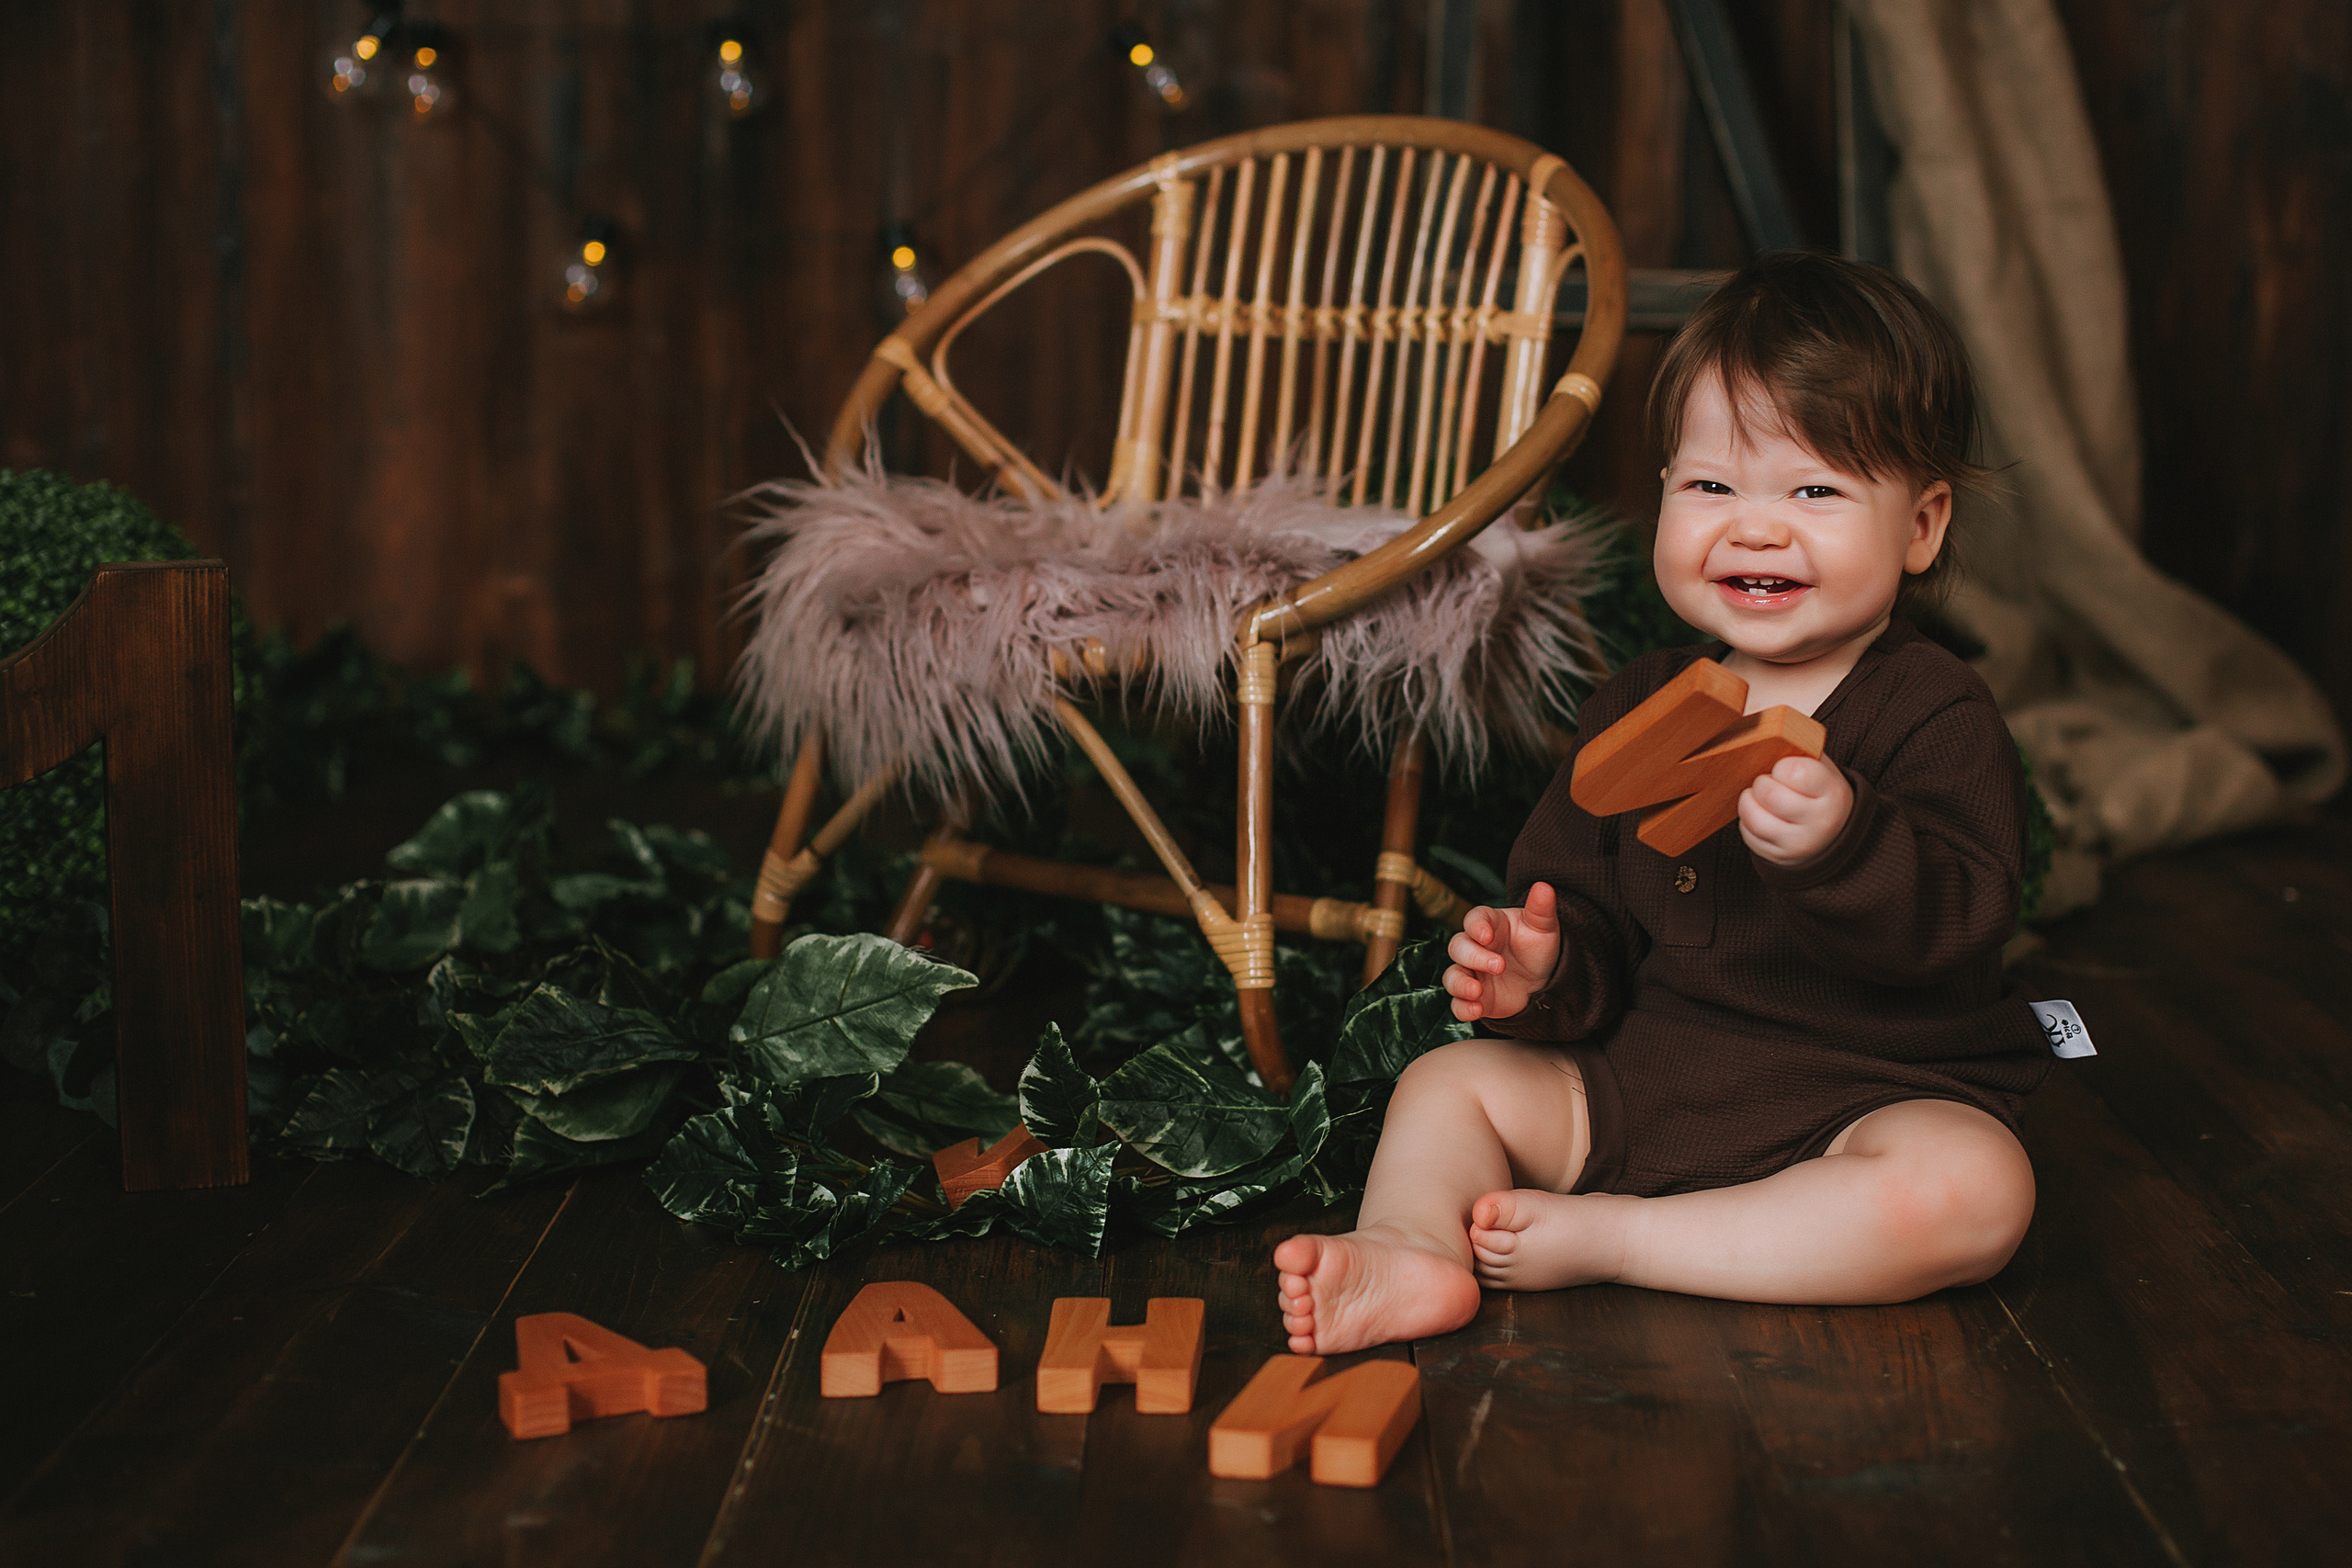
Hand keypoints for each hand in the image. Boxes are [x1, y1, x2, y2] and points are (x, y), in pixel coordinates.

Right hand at [1442, 882, 1562, 1022]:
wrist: (1543, 981)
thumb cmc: (1537, 948)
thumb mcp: (1543, 928)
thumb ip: (1541, 909)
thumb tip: (1544, 886)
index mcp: (1489, 925)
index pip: (1473, 919)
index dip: (1476, 926)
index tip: (1486, 935)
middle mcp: (1475, 948)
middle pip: (1457, 947)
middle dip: (1473, 957)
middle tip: (1499, 966)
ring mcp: (1471, 974)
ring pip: (1451, 976)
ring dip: (1459, 984)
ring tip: (1476, 991)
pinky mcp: (1473, 998)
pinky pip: (1458, 1004)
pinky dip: (1462, 1008)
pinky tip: (1476, 1010)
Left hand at [1739, 754, 1852, 865]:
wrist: (1833, 834)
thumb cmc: (1820, 793)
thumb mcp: (1823, 769)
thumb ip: (1800, 752)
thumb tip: (1762, 734)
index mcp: (1833, 793)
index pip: (1796, 772)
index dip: (1782, 766)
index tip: (1785, 769)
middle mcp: (1820, 822)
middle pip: (1770, 794)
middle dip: (1762, 782)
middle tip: (1767, 781)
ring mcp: (1799, 843)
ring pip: (1755, 819)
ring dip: (1748, 801)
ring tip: (1756, 795)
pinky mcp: (1780, 856)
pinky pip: (1749, 835)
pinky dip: (1747, 820)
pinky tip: (1759, 813)